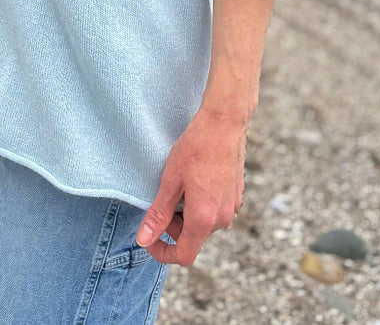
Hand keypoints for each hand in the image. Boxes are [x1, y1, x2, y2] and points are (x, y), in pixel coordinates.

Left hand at [135, 107, 246, 264]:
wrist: (224, 124)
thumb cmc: (195, 148)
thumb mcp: (170, 181)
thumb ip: (158, 214)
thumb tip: (143, 240)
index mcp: (204, 219)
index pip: (183, 255)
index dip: (162, 252)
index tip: (149, 238)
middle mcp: (222, 219)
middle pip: (192, 237)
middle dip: (173, 225)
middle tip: (162, 197)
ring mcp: (232, 207)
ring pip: (203, 223)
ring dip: (187, 213)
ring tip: (179, 184)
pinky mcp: (236, 195)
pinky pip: (214, 210)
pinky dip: (200, 204)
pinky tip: (194, 178)